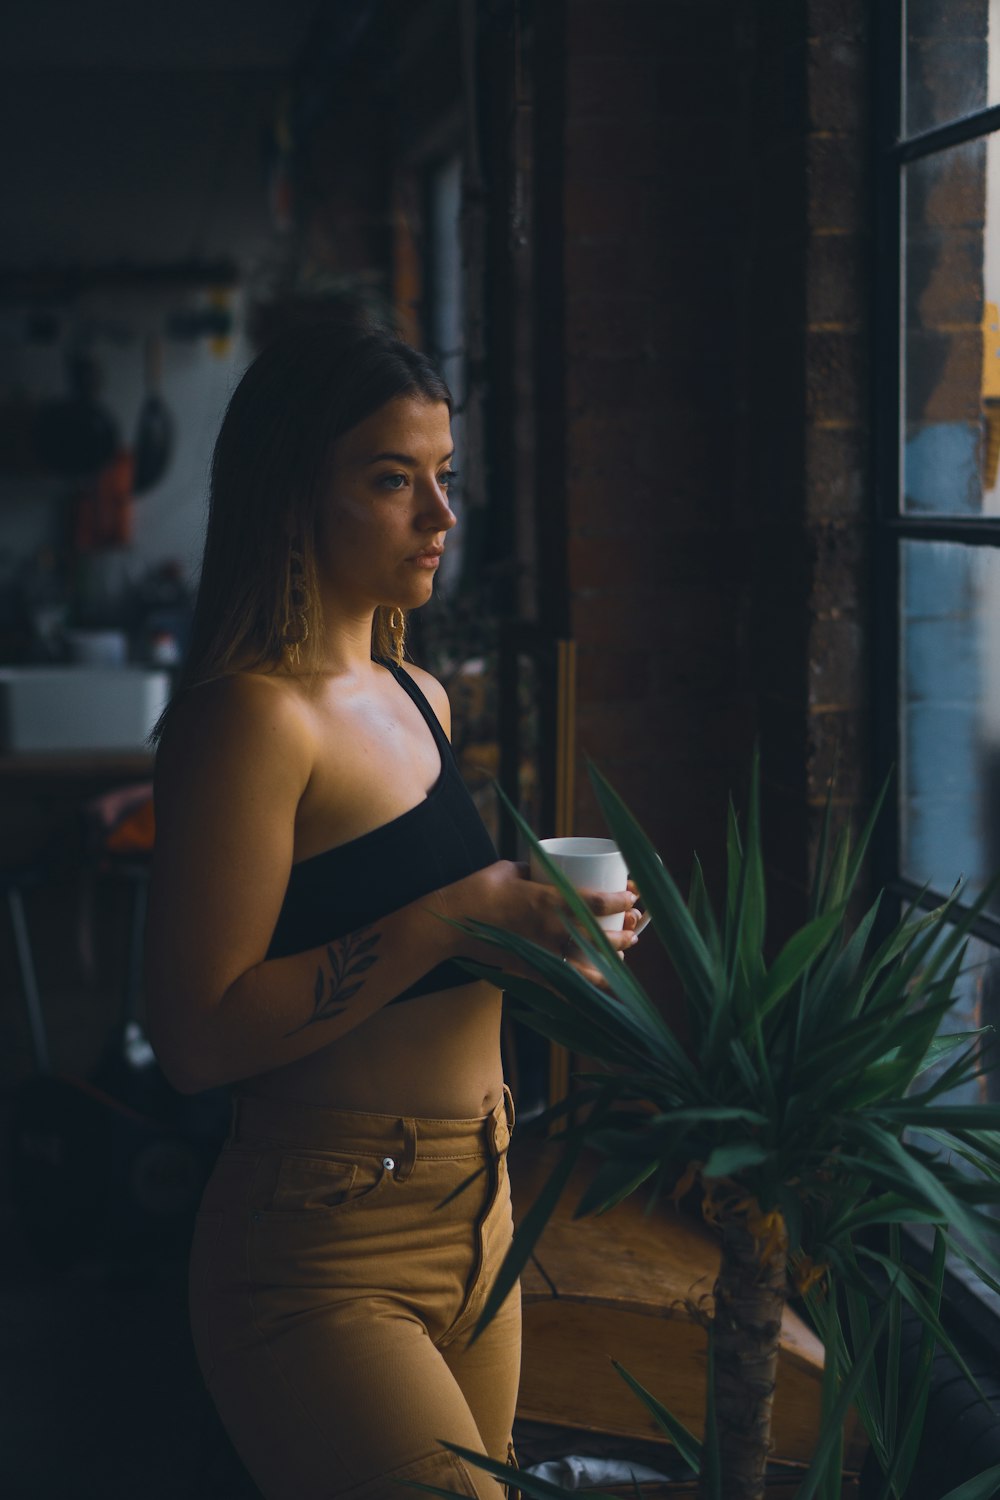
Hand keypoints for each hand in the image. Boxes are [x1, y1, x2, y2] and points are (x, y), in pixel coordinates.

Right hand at [439, 860, 640, 985]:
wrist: (450, 921)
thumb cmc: (479, 888)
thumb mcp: (512, 868)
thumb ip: (537, 869)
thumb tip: (556, 867)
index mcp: (546, 898)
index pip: (594, 901)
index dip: (620, 901)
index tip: (633, 897)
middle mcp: (548, 928)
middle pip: (599, 937)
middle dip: (623, 934)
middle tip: (634, 928)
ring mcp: (539, 952)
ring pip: (587, 965)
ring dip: (611, 964)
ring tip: (625, 957)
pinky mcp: (529, 969)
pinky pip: (562, 986)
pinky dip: (584, 992)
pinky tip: (600, 994)